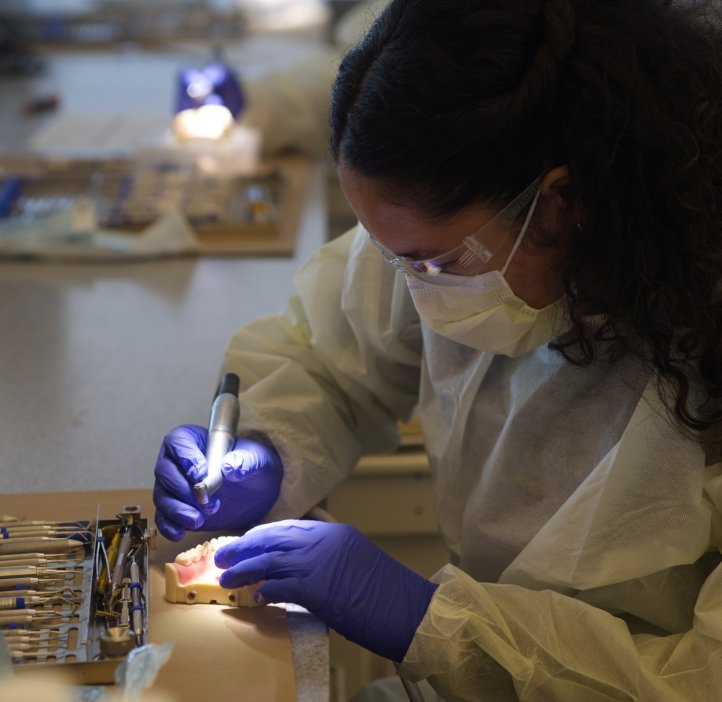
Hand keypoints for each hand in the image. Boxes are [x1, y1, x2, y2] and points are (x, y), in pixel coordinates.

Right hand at [153, 424, 282, 540]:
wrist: (256, 490)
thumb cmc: (253, 465)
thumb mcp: (257, 458)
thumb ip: (246, 460)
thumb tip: (229, 468)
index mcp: (193, 439)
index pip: (178, 442)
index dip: (185, 458)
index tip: (200, 475)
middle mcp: (177, 461)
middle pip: (164, 471)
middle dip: (183, 489)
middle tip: (204, 501)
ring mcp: (174, 485)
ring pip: (162, 496)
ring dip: (177, 510)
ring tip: (198, 520)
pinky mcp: (177, 507)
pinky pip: (163, 517)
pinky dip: (169, 526)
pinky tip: (180, 533)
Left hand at [214, 520, 437, 661]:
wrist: (406, 608)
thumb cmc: (384, 589)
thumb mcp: (357, 555)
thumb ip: (331, 547)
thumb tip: (304, 550)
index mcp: (334, 531)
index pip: (288, 525)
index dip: (262, 533)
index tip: (245, 540)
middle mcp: (324, 541)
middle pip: (273, 538)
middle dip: (245, 546)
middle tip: (224, 556)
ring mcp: (319, 563)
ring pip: (270, 560)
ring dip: (245, 569)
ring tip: (227, 578)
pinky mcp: (316, 588)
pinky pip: (280, 585)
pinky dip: (264, 591)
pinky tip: (255, 597)